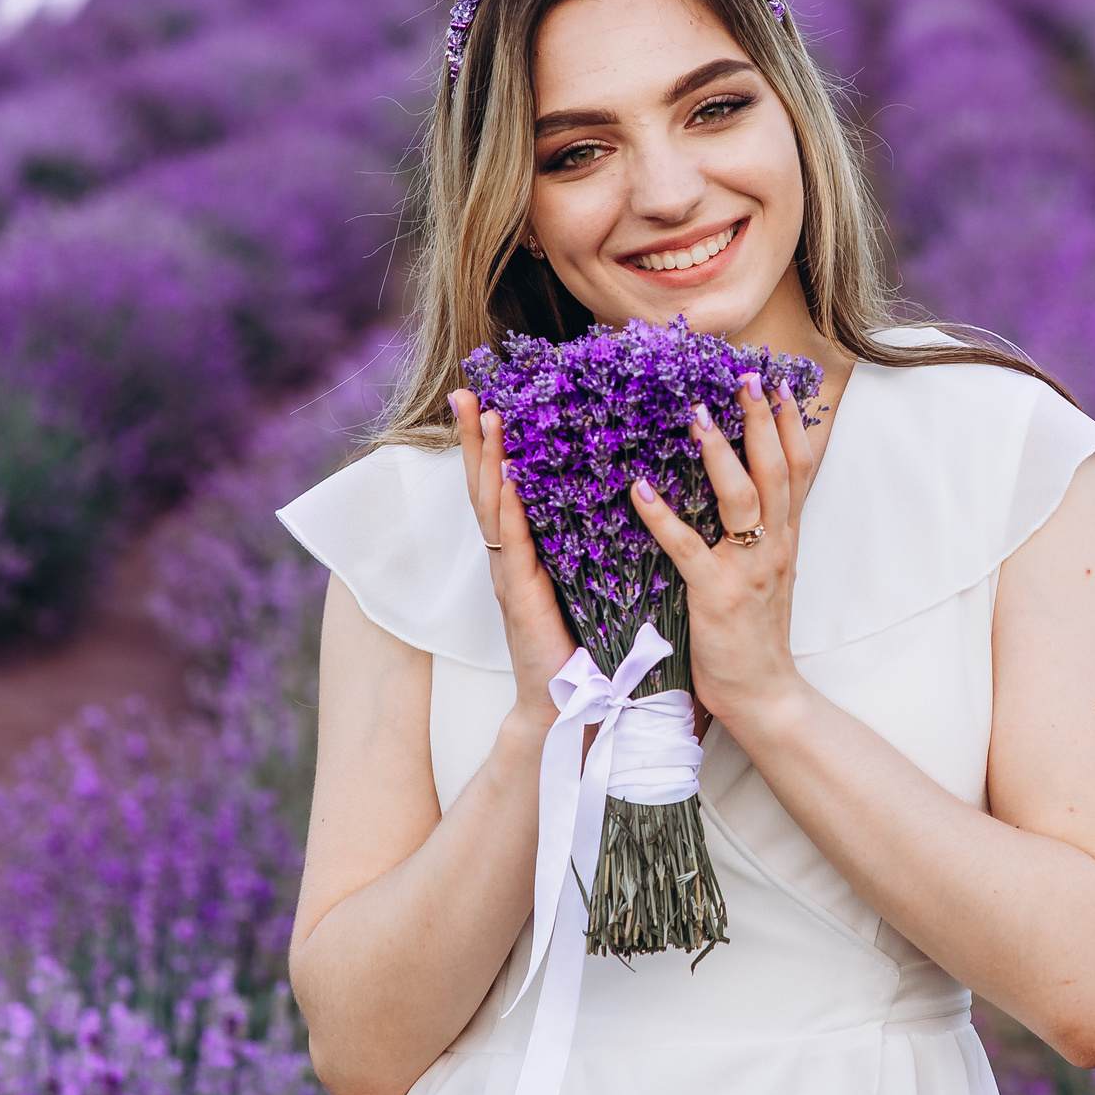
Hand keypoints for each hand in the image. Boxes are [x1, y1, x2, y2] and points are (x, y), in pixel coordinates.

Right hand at [451, 390, 580, 724]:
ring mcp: (512, 575)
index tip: (492, 398)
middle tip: (467, 390)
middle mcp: (511, 557)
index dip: (496, 444)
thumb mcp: (590, 579)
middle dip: (477, 436)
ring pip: (491, 506)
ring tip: (485, 414)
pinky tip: (505, 478)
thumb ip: (593, 541)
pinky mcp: (523, 598)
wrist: (575, 703)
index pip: (506, 485)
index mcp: (527, 551)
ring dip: (486, 458)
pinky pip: (514, 545)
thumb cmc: (588, 644)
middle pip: (486, 484)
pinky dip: (507, 510)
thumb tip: (628, 493)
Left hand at [627, 373, 817, 734]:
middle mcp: (774, 546)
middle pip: (776, 470)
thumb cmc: (756, 634)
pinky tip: (640, 490)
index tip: (781, 382)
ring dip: (719, 453)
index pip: (798, 469)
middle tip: (746, 374)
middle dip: (762, 419)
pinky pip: (687, 547)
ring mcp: (747, 569)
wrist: (766, 695)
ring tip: (697, 414)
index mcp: (785, 538)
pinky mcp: (715, 595)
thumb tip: (744, 493)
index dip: (791, 424)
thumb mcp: (769, 574)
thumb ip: (760, 533)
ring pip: (741, 499)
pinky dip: (662, 517)